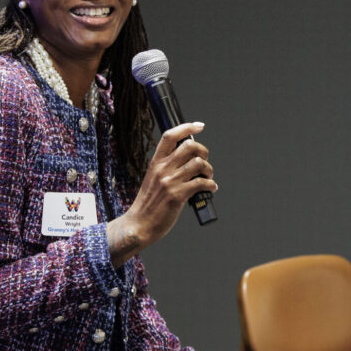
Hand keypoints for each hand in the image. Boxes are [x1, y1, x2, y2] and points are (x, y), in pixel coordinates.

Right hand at [106, 122, 216, 266]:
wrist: (139, 224)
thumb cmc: (148, 203)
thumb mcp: (152, 178)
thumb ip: (166, 167)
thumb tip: (188, 157)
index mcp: (155, 162)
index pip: (170, 136)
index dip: (186, 127)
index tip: (199, 126)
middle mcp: (163, 169)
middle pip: (190, 146)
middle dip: (204, 151)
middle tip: (204, 161)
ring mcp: (170, 181)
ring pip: (198, 163)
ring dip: (209, 169)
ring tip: (208, 176)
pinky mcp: (178, 195)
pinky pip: (202, 183)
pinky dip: (211, 185)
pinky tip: (210, 188)